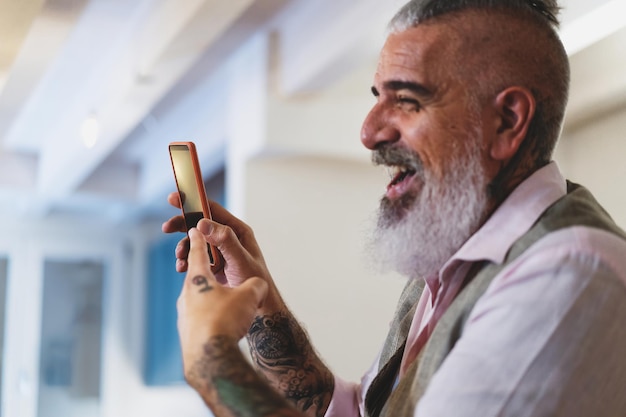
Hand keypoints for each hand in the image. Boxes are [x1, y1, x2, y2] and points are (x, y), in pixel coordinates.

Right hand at [162, 192, 272, 289]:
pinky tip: (182, 267)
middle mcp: (227, 237)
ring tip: (180, 258)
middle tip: (166, 228)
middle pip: (199, 223)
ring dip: (183, 247)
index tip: (175, 199)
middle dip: (182, 225)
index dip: (193, 201)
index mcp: (237, 230)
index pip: (212, 210)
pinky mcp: (212, 262)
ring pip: (195, 240)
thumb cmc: (255, 279)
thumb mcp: (240, 259)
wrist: (259, 303)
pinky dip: (186, 260)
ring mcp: (219, 250)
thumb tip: (203, 223)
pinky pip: (195, 255)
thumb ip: (225, 240)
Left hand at [177, 228, 267, 367]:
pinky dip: (210, 317)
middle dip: (208, 271)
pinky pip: (199, 319)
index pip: (197, 251)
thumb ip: (255, 285)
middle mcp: (187, 294)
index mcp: (198, 278)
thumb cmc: (226, 321)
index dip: (198, 238)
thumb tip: (259, 285)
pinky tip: (223, 327)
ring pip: (199, 299)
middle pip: (197, 275)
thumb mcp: (248, 297)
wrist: (210, 359)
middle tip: (218, 271)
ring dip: (211, 298)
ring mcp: (184, 314)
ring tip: (228, 306)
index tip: (194, 228)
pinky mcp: (186, 333)